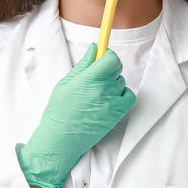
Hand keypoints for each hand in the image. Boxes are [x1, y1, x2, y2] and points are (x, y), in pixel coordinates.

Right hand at [16, 42, 135, 187]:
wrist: (60, 139)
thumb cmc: (58, 111)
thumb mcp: (65, 83)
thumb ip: (82, 65)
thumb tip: (94, 49)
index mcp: (88, 79)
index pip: (111, 59)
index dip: (108, 55)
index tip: (103, 56)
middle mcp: (102, 90)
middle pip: (117, 69)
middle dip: (108, 68)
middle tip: (96, 76)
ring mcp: (111, 103)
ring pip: (121, 82)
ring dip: (113, 83)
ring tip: (98, 92)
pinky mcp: (117, 114)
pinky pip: (129, 97)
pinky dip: (123, 94)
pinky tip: (111, 98)